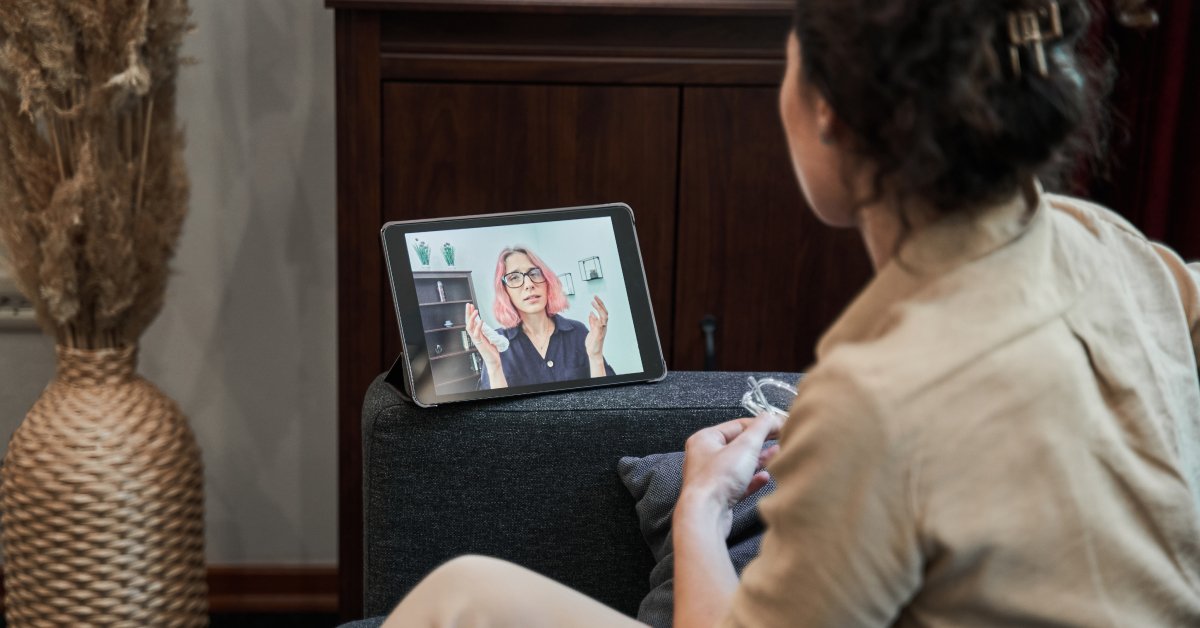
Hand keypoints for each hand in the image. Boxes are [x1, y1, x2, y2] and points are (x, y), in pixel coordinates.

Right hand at [465, 303, 500, 368]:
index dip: (470, 314)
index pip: (471, 322)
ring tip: (475, 311)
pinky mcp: (480, 344)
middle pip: (468, 323)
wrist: (493, 361)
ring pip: (470, 328)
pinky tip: (481, 321)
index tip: (471, 306)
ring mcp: (476, 340)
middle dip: (468, 313)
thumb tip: (485, 324)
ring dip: (472, 319)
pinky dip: (478, 327)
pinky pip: (476, 335)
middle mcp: (474, 337)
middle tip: (468, 305)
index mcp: (477, 334)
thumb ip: (486, 331)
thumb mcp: (489, 337)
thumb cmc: (492, 350)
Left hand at [584, 296, 607, 358]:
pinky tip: (591, 314)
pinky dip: (595, 318)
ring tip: (593, 303)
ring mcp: (601, 330)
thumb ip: (592, 323)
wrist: (593, 353)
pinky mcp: (598, 335)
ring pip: (604, 317)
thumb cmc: (593, 343)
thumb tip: (591, 315)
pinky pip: (598, 325)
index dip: (600, 304)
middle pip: (605, 312)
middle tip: (595, 297)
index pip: (603, 312)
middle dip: (600, 304)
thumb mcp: (592, 331)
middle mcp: (603, 326)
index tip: (595, 298)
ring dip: (599, 309)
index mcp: (602, 325)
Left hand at [679, 413, 782, 537]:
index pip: (738, 425)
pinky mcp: (719, 495)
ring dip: (759, 460)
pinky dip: (752, 480)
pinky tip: (764, 477)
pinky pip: (739, 483)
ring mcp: (711, 477)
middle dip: (761, 442)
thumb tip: (771, 416)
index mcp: (705, 439)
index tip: (779, 424)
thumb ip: (761, 428)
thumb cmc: (717, 480)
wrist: (706, 515)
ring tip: (776, 455)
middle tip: (779, 438)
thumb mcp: (745, 446)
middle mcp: (705, 457)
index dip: (761, 424)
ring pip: (739, 464)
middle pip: (738, 444)